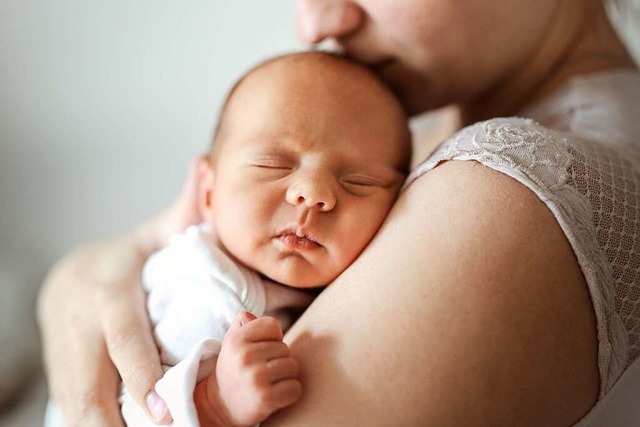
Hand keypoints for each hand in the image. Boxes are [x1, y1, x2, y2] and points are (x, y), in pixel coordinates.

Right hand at [37, 155, 207, 424]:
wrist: (68, 280)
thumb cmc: (124, 261)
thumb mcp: (152, 235)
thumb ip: (184, 210)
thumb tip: (207, 164)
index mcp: (106, 291)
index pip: (121, 334)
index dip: (138, 369)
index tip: (160, 403)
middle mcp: (80, 325)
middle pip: (91, 381)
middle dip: (119, 415)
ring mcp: (65, 354)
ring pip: (78, 403)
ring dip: (107, 426)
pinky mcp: (60, 375)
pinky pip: (75, 410)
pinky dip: (97, 425)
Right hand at [195, 312, 301, 426]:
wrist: (220, 407)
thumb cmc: (233, 370)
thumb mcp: (232, 344)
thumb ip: (243, 325)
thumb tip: (248, 316)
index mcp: (237, 340)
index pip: (273, 325)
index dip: (272, 338)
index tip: (263, 350)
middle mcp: (245, 357)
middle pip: (285, 348)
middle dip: (279, 359)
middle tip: (263, 371)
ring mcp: (255, 378)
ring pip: (293, 366)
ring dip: (287, 376)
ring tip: (270, 382)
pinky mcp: (265, 398)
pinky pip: (295, 388)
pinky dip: (291, 392)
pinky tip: (276, 395)